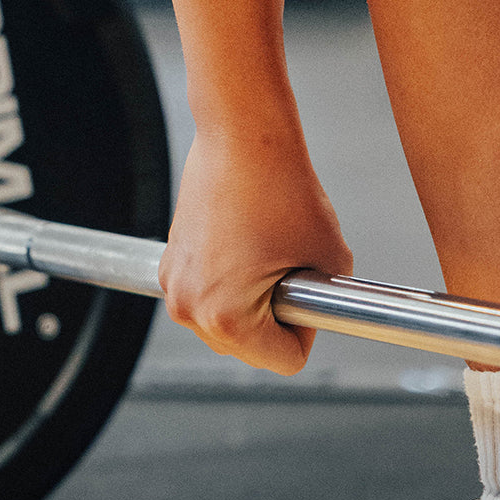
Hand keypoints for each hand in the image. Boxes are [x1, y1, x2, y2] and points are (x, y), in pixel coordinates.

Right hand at [159, 129, 352, 373]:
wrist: (241, 139)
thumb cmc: (281, 188)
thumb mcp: (330, 260)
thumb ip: (329, 306)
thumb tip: (318, 321)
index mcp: (226, 316)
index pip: (285, 361)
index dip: (308, 329)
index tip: (308, 293)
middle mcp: (189, 308)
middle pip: (249, 350)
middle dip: (273, 318)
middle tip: (286, 269)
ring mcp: (173, 287)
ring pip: (226, 326)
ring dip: (250, 303)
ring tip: (264, 253)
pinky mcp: (168, 266)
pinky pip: (207, 297)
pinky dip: (228, 283)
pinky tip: (243, 245)